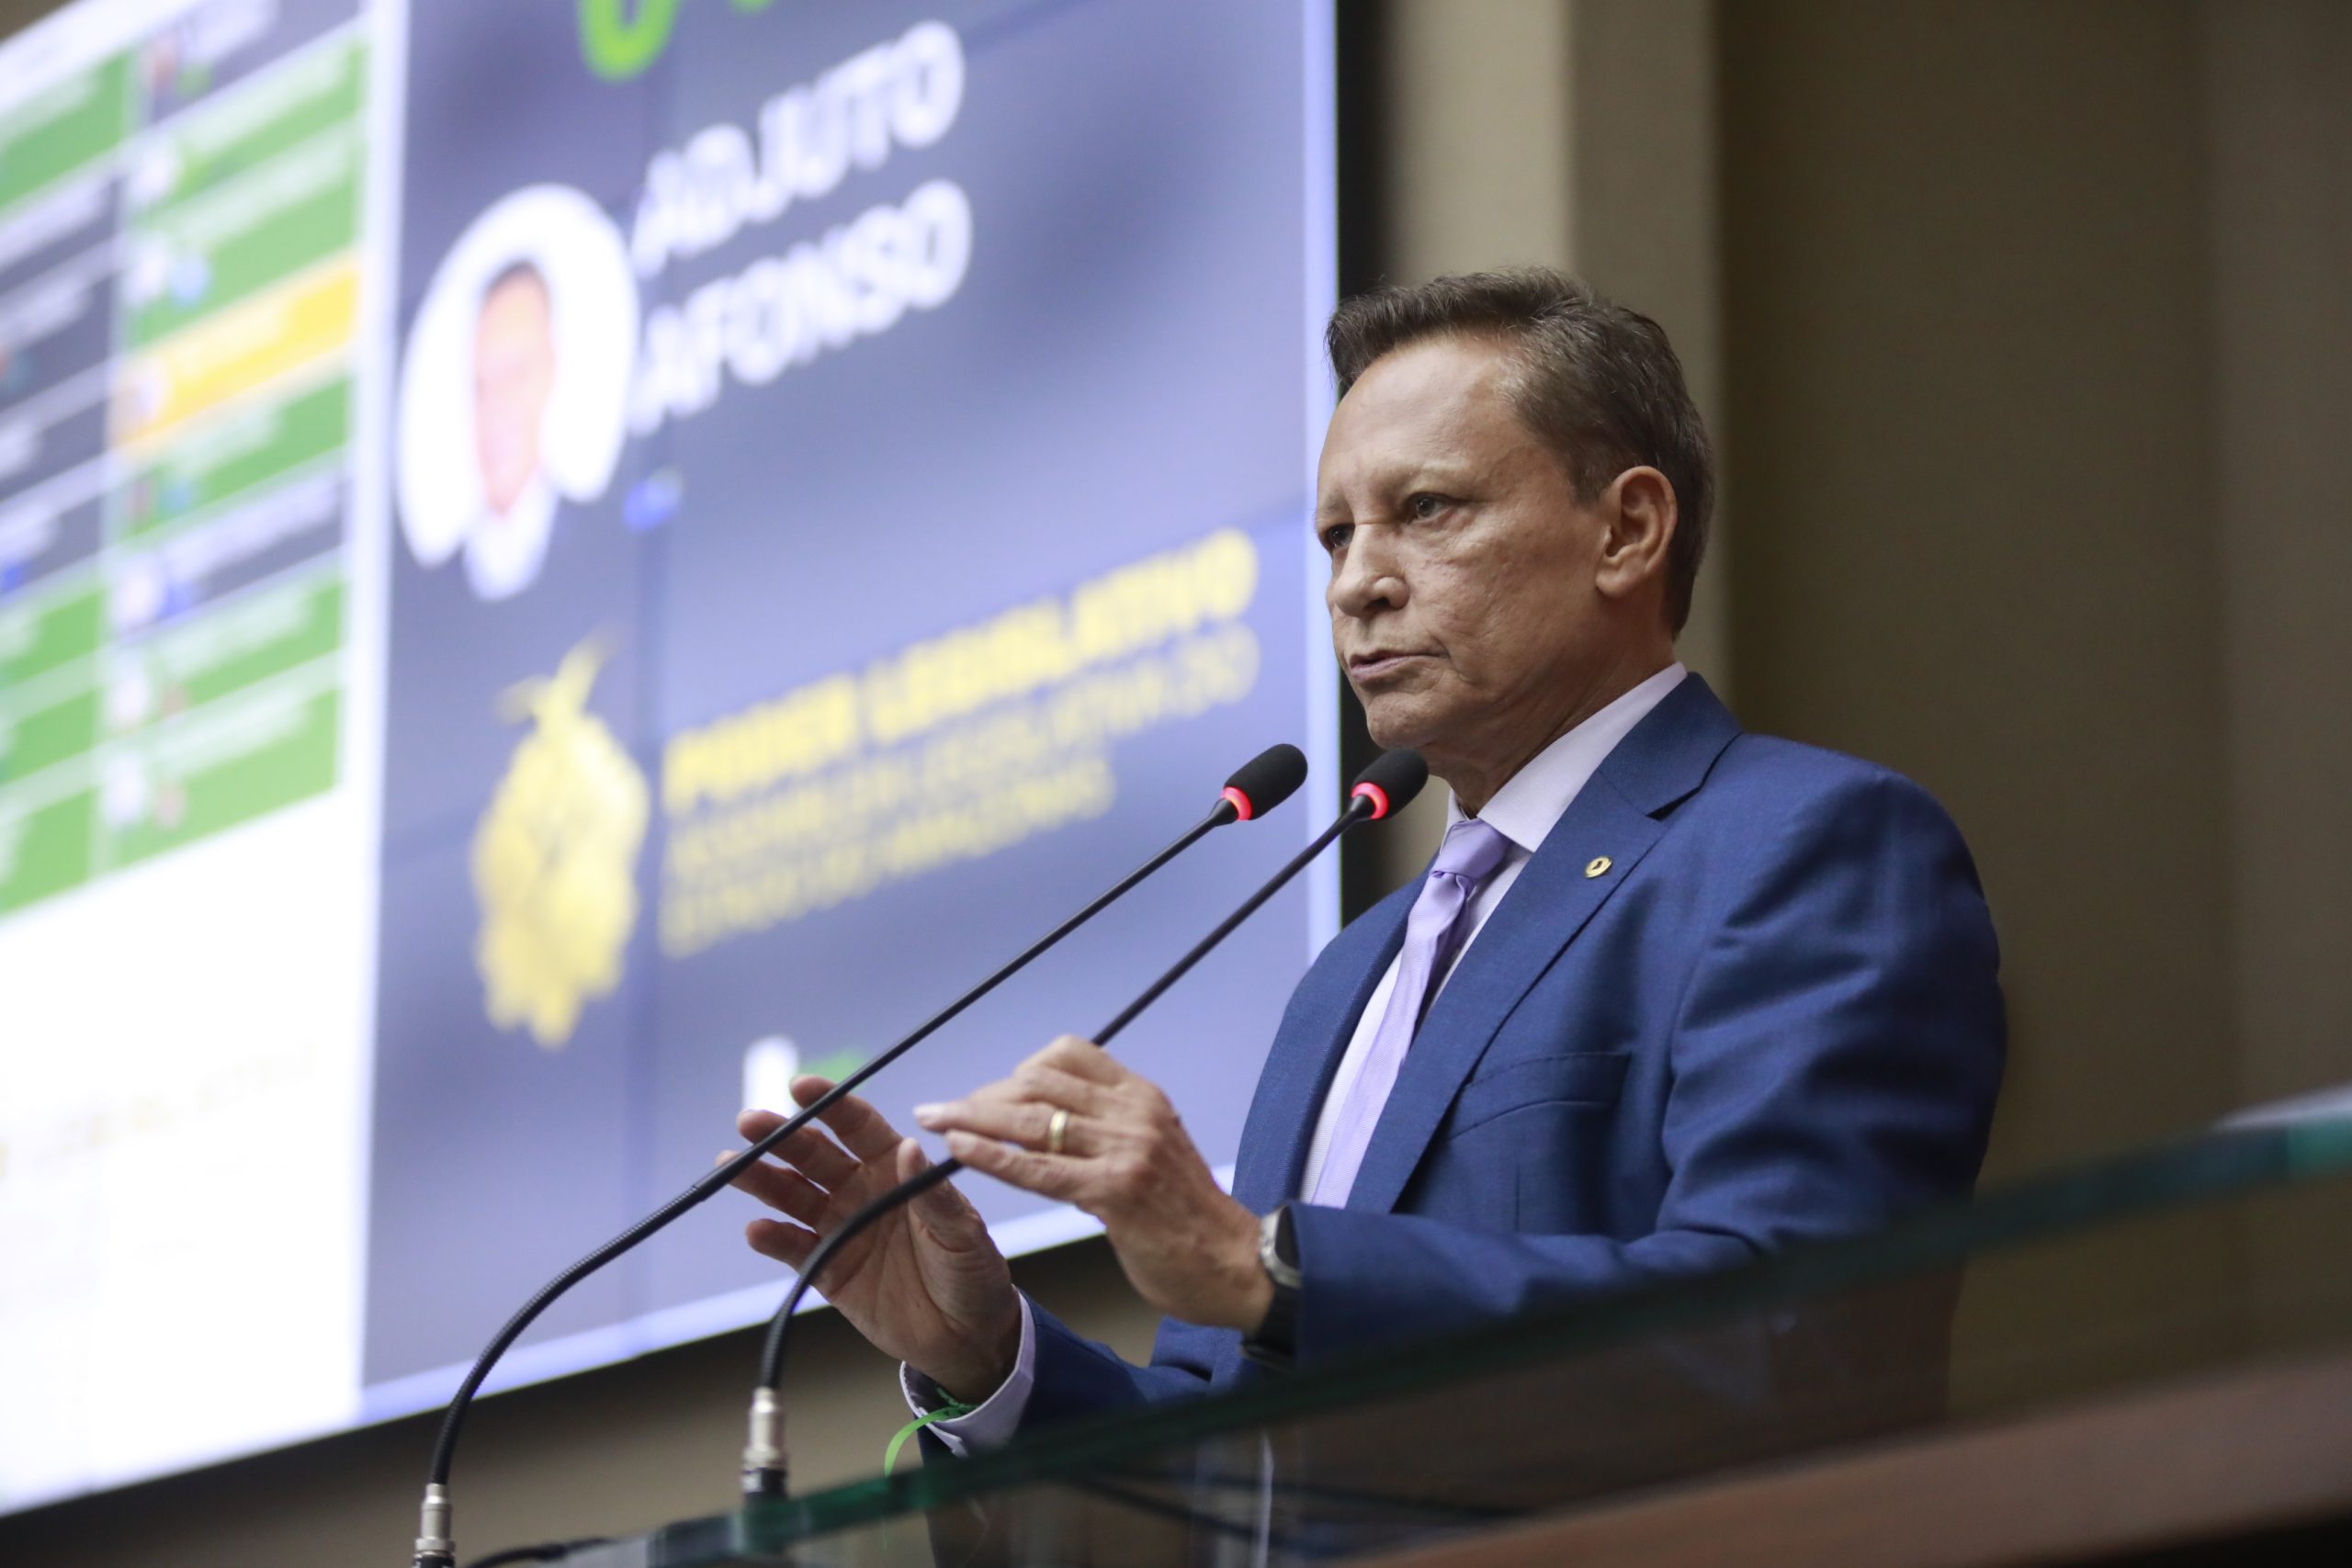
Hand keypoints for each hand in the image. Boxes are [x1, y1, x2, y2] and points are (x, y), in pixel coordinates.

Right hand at [729, 1076, 1021, 1401]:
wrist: (966, 1335)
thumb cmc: (972, 1270)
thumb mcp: (963, 1231)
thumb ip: (933, 1194)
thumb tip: (908, 1148)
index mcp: (895, 1168)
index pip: (857, 1127)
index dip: (829, 1104)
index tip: (799, 1086)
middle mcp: (861, 1190)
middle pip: (814, 1155)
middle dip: (781, 1136)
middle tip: (749, 1121)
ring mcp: (841, 1227)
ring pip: (793, 1195)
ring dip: (763, 1179)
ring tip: (732, 1167)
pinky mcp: (827, 1268)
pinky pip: (794, 1248)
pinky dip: (773, 1238)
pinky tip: (757, 1228)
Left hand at [914, 1037, 1271, 1332]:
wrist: (1234, 1264)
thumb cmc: (1188, 1217)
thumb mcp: (1152, 1153)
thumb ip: (1106, 1131)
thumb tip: (1047, 1124)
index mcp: (1142, 1097)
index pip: (1069, 1053)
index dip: (1020, 1069)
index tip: (994, 1094)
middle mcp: (1135, 1113)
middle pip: (1040, 1082)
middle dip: (984, 1094)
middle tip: (948, 1113)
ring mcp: (1127, 1150)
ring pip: (1032, 1119)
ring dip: (972, 1116)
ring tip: (932, 1118)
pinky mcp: (1115, 1192)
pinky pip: (1039, 1168)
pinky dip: (992, 1155)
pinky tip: (959, 1149)